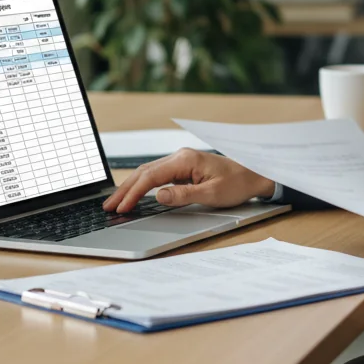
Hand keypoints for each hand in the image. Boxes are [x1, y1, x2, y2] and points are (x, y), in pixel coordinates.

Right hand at [102, 149, 275, 213]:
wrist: (254, 175)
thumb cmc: (236, 183)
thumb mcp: (211, 194)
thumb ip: (183, 195)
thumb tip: (158, 196)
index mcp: (185, 159)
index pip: (150, 176)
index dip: (133, 192)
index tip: (121, 207)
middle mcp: (180, 157)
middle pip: (144, 172)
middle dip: (125, 189)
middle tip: (109, 206)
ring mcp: (181, 161)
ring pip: (148, 173)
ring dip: (131, 187)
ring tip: (116, 201)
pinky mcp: (183, 168)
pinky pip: (157, 175)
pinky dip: (142, 185)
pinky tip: (134, 193)